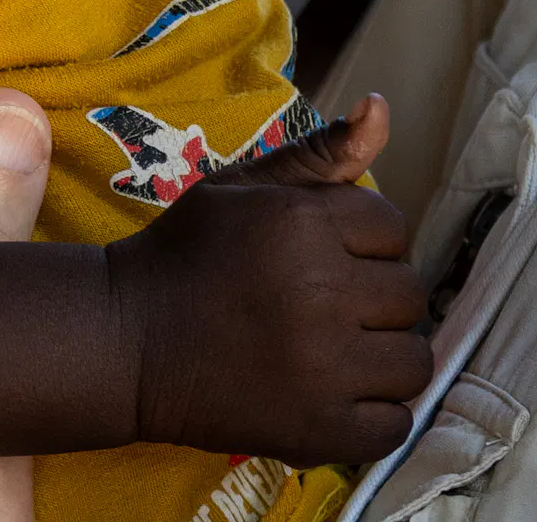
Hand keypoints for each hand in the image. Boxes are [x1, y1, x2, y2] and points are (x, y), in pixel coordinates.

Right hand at [104, 94, 428, 467]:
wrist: (124, 343)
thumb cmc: (187, 255)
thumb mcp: (243, 185)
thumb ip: (319, 152)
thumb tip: (382, 106)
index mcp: (304, 224)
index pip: (393, 229)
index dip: (366, 243)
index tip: (329, 259)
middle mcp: (321, 293)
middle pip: (409, 295)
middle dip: (377, 298)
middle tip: (332, 307)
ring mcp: (321, 369)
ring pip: (412, 362)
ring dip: (385, 358)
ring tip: (343, 354)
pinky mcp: (314, 430)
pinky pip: (392, 428)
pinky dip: (376, 418)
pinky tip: (340, 397)